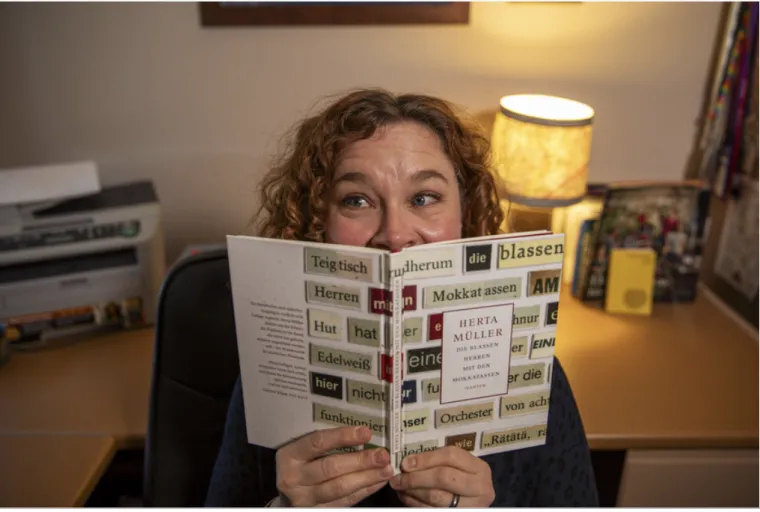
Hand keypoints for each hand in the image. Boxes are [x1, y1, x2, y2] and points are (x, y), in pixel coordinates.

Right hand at [275, 426, 394, 506]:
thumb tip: (362, 434)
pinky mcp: (316, 511)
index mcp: (290, 455)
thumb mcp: (302, 450)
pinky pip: (344, 502)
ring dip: (367, 478)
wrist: (285, 494)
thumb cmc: (299, 464)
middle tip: (382, 455)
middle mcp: (294, 478)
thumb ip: (325, 443)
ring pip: (340, 487)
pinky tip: (377, 482)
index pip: (318, 442)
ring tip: (385, 469)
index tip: (366, 432)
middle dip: (361, 461)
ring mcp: (304, 498)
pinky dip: (364, 491)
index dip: (343, 436)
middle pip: (331, 467)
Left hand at [389, 446, 494, 507]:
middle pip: (443, 477)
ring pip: (436, 497)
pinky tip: (406, 498)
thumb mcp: (459, 467)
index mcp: (480, 469)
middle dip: (416, 477)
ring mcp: (471, 506)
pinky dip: (415, 503)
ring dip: (412, 491)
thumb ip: (439, 461)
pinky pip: (432, 510)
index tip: (406, 462)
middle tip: (398, 478)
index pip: (451, 456)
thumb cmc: (462, 480)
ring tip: (399, 487)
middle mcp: (480, 488)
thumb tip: (408, 463)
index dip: (426, 458)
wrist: (473, 501)